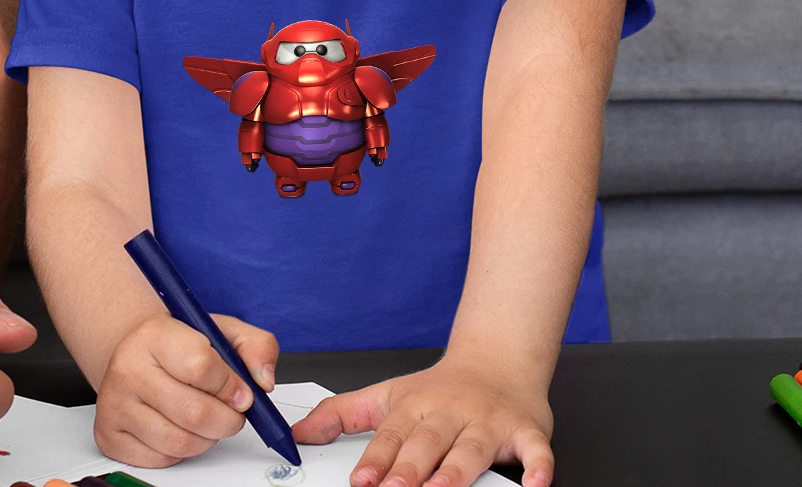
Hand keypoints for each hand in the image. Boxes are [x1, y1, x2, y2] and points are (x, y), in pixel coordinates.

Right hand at [94, 314, 278, 467]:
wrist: (135, 350)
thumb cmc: (180, 343)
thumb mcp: (222, 329)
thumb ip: (256, 346)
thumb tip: (264, 381)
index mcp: (156, 335)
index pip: (201, 366)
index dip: (231, 386)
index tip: (242, 392)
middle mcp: (128, 368)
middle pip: (194, 412)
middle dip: (228, 420)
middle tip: (235, 413)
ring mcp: (115, 404)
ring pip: (180, 442)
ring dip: (209, 438)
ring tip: (211, 420)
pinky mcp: (109, 435)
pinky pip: (161, 459)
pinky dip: (184, 451)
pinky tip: (185, 428)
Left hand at [291, 355, 553, 486]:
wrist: (497, 361)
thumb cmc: (438, 389)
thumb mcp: (387, 395)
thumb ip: (342, 414)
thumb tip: (299, 435)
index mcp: (415, 406)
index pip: (391, 434)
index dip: (376, 459)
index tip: (361, 480)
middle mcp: (450, 413)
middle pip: (428, 442)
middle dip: (411, 468)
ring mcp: (488, 421)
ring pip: (472, 448)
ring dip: (457, 470)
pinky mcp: (526, 430)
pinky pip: (534, 449)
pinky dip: (537, 467)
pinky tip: (534, 484)